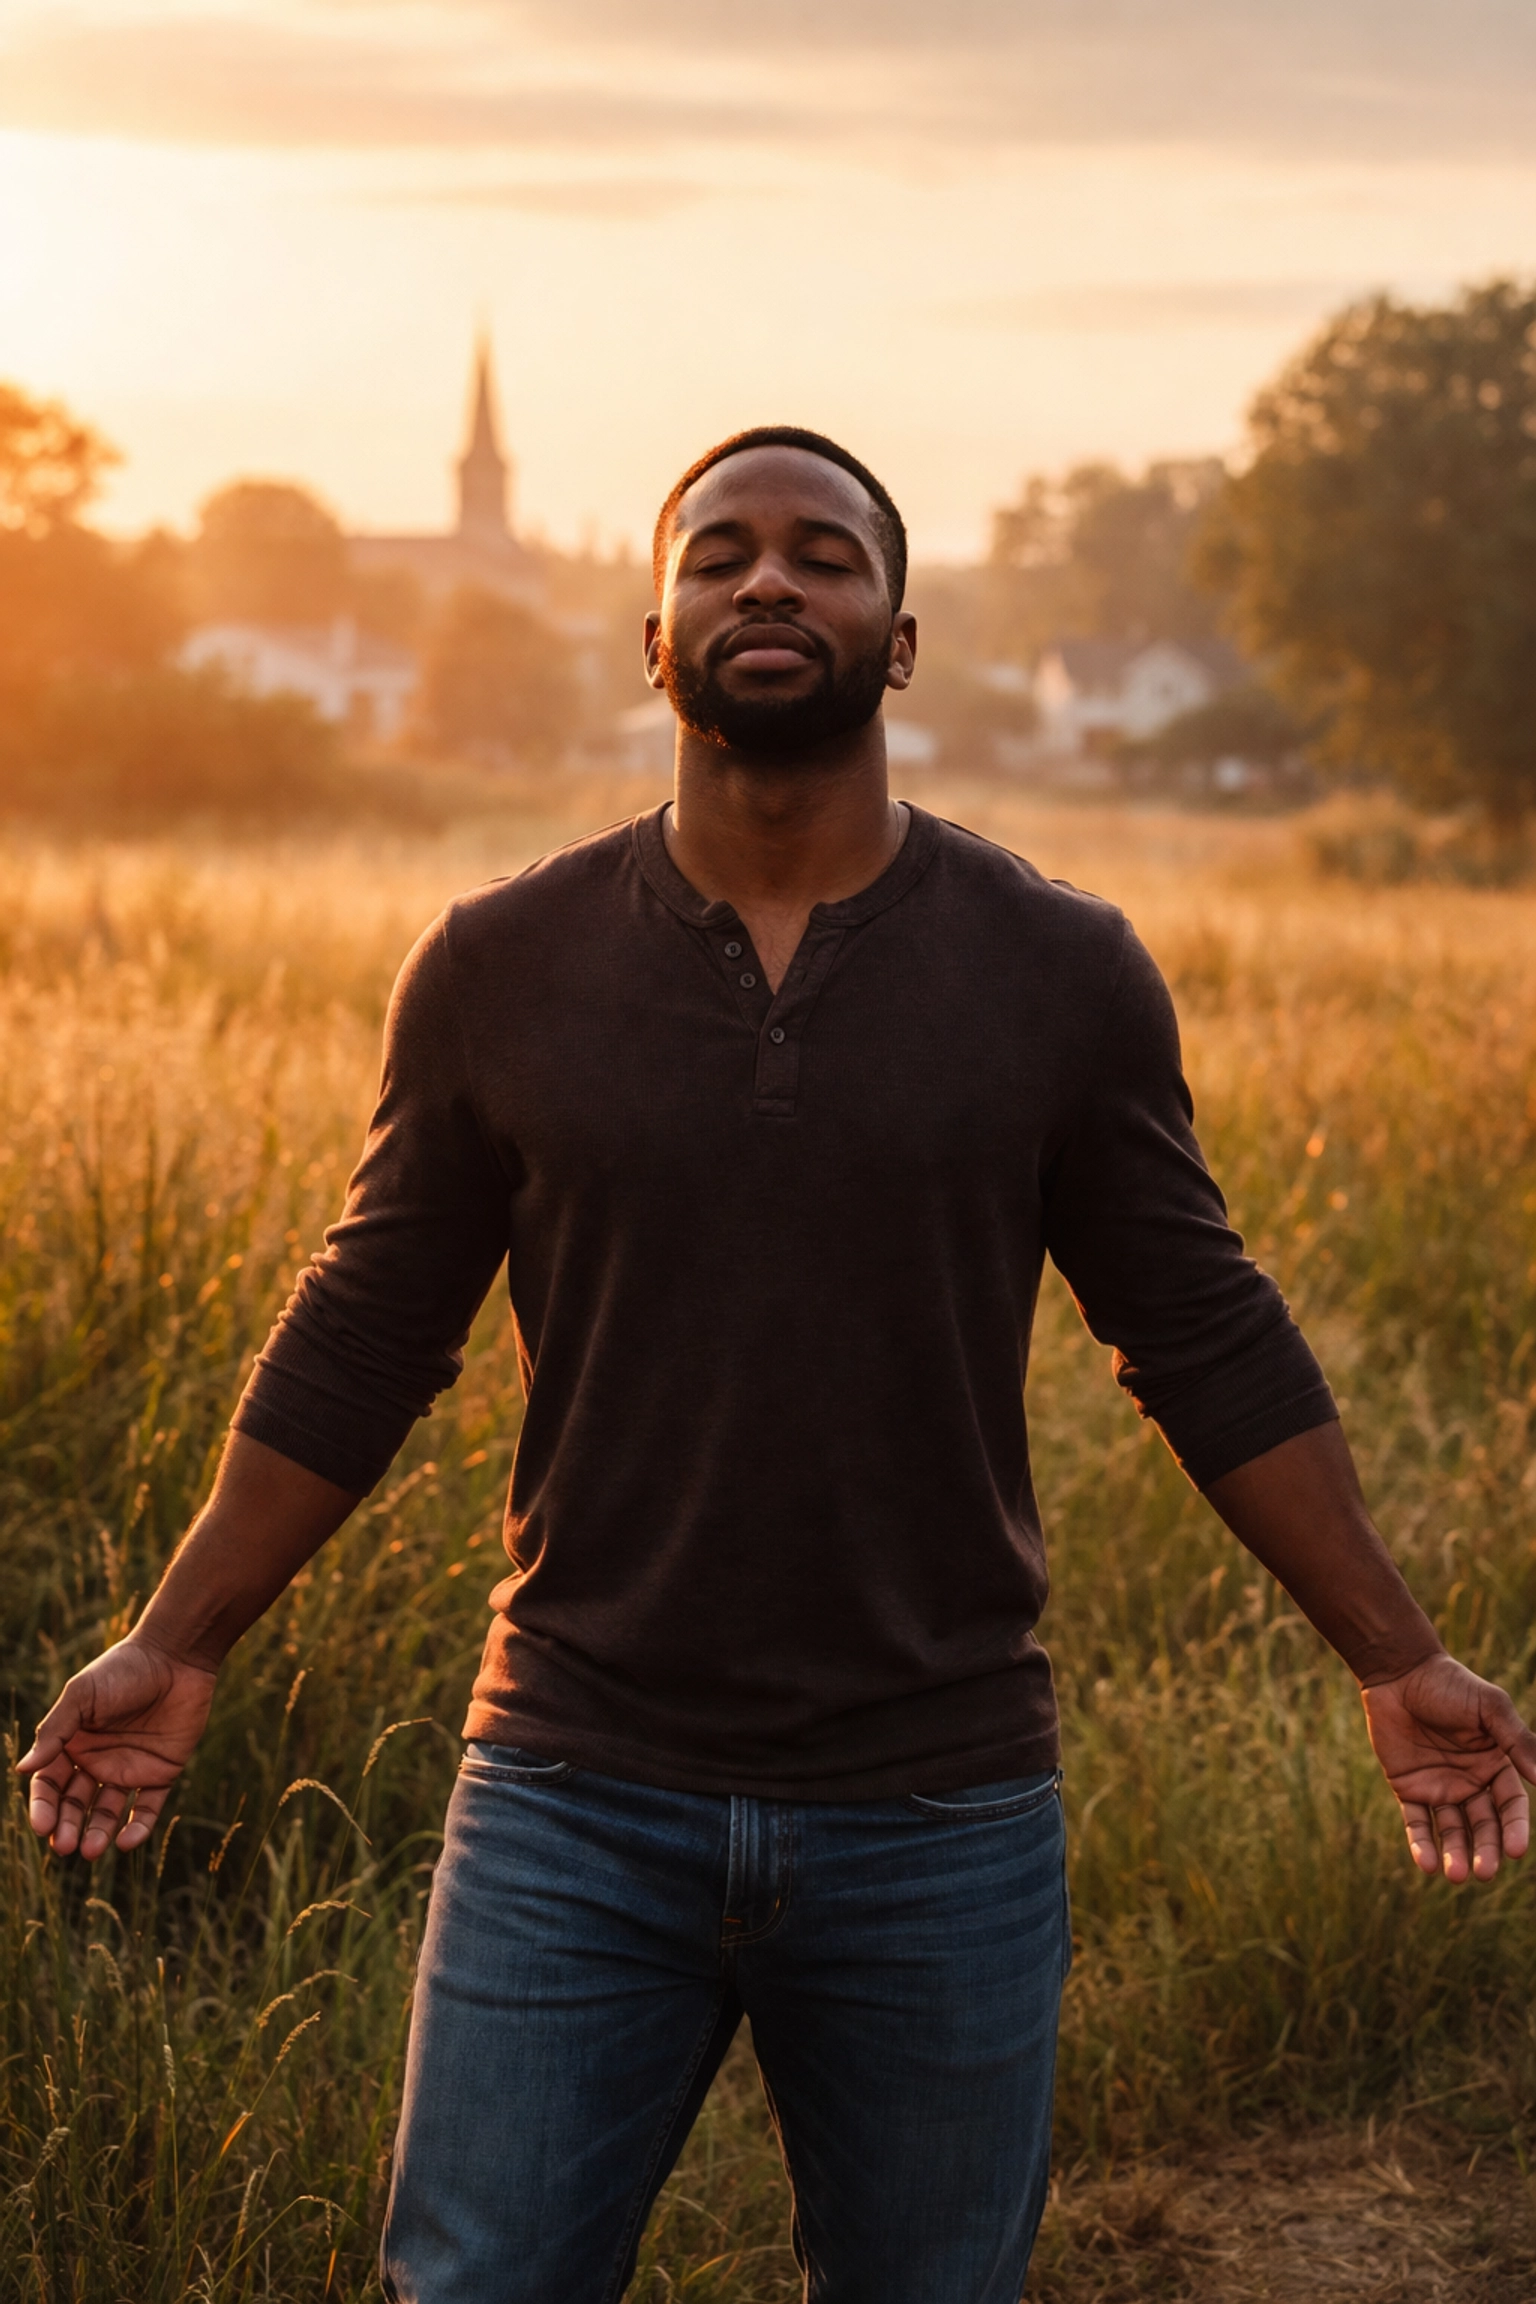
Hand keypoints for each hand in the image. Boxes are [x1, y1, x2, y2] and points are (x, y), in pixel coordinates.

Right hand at [17, 1637, 216, 1859]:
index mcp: (72, 1744)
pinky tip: (127, 1842)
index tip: (43, 1826)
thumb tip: (23, 1769)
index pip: (50, 1784)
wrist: (176, 1656)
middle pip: (75, 1804)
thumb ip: (55, 1731)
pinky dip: (138, 1827)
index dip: (44, 1807)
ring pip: (108, 1812)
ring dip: (98, 1833)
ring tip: (91, 1850)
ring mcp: (129, 1768)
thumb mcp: (82, 1696)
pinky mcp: (162, 1773)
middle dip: (68, 1826)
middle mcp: (97, 1761)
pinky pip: (147, 1808)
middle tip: (66, 1846)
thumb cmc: (123, 1670)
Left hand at [1361, 1654, 1535, 1882]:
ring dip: (1455, 1854)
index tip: (1515, 1850)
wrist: (1399, 1673)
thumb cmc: (1449, 1685)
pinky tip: (1427, 1864)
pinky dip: (1422, 1844)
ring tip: (1456, 1876)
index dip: (1514, 1829)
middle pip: (1483, 1825)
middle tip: (1483, 1873)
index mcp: (1495, 1765)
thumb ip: (1516, 1741)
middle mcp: (1471, 1782)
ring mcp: (1439, 1787)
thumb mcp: (1489, 1708)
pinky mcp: (1408, 1788)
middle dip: (1485, 1851)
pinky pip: (1417, 1822)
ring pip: (1452, 1830)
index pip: (1510, 1806)